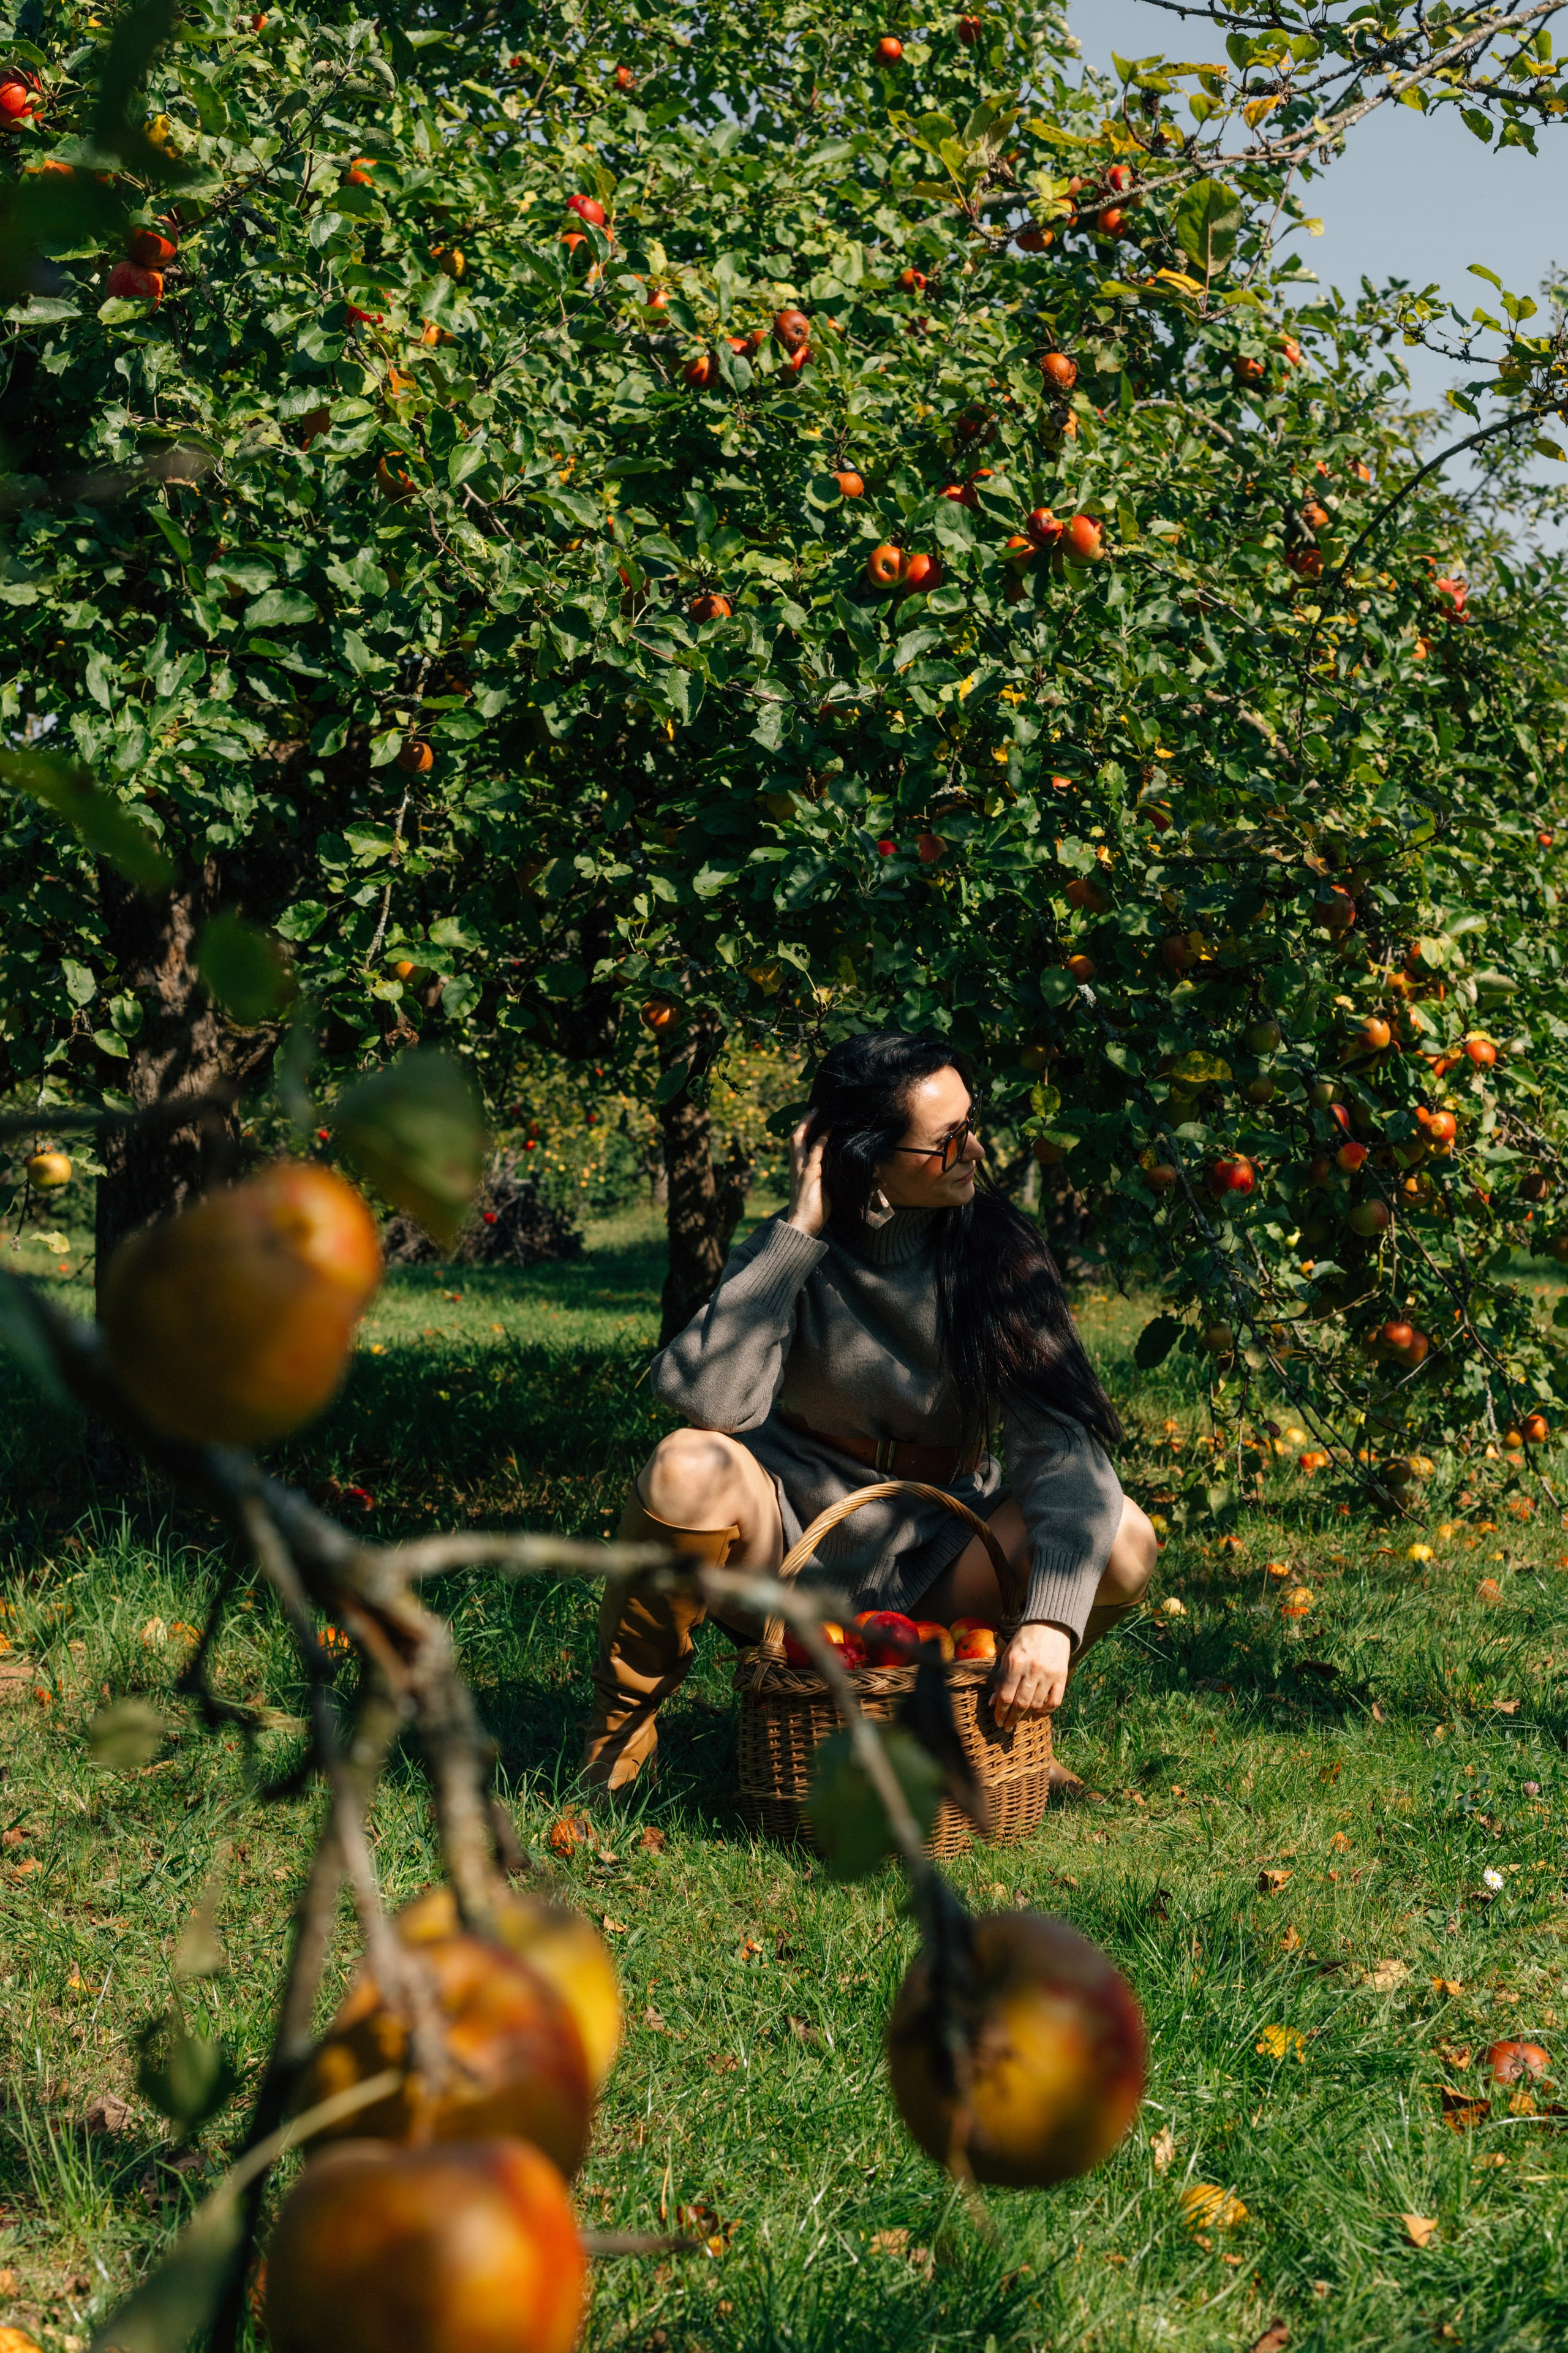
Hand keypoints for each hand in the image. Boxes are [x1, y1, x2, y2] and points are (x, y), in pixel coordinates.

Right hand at [786, 1114, 829, 1236]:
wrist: (802, 1226)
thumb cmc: (813, 1213)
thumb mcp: (821, 1191)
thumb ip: (826, 1178)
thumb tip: (838, 1170)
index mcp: (797, 1171)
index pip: (797, 1145)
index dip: (803, 1131)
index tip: (812, 1119)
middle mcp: (796, 1167)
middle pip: (794, 1137)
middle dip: (803, 1122)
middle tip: (814, 1109)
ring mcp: (801, 1169)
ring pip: (799, 1139)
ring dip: (809, 1124)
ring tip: (818, 1111)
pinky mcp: (810, 1174)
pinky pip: (815, 1152)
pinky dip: (822, 1140)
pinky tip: (829, 1131)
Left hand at [990, 1622, 1070, 1726]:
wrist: (1049, 1624)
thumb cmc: (1024, 1640)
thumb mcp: (1008, 1654)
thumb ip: (1000, 1678)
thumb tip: (993, 1703)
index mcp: (1015, 1663)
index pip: (1005, 1695)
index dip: (1000, 1712)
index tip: (997, 1721)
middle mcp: (1032, 1669)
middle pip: (1020, 1704)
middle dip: (1011, 1718)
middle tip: (1007, 1727)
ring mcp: (1049, 1674)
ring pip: (1036, 1705)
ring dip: (1026, 1716)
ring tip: (1019, 1720)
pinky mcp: (1062, 1676)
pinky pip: (1054, 1702)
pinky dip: (1045, 1712)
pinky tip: (1036, 1714)